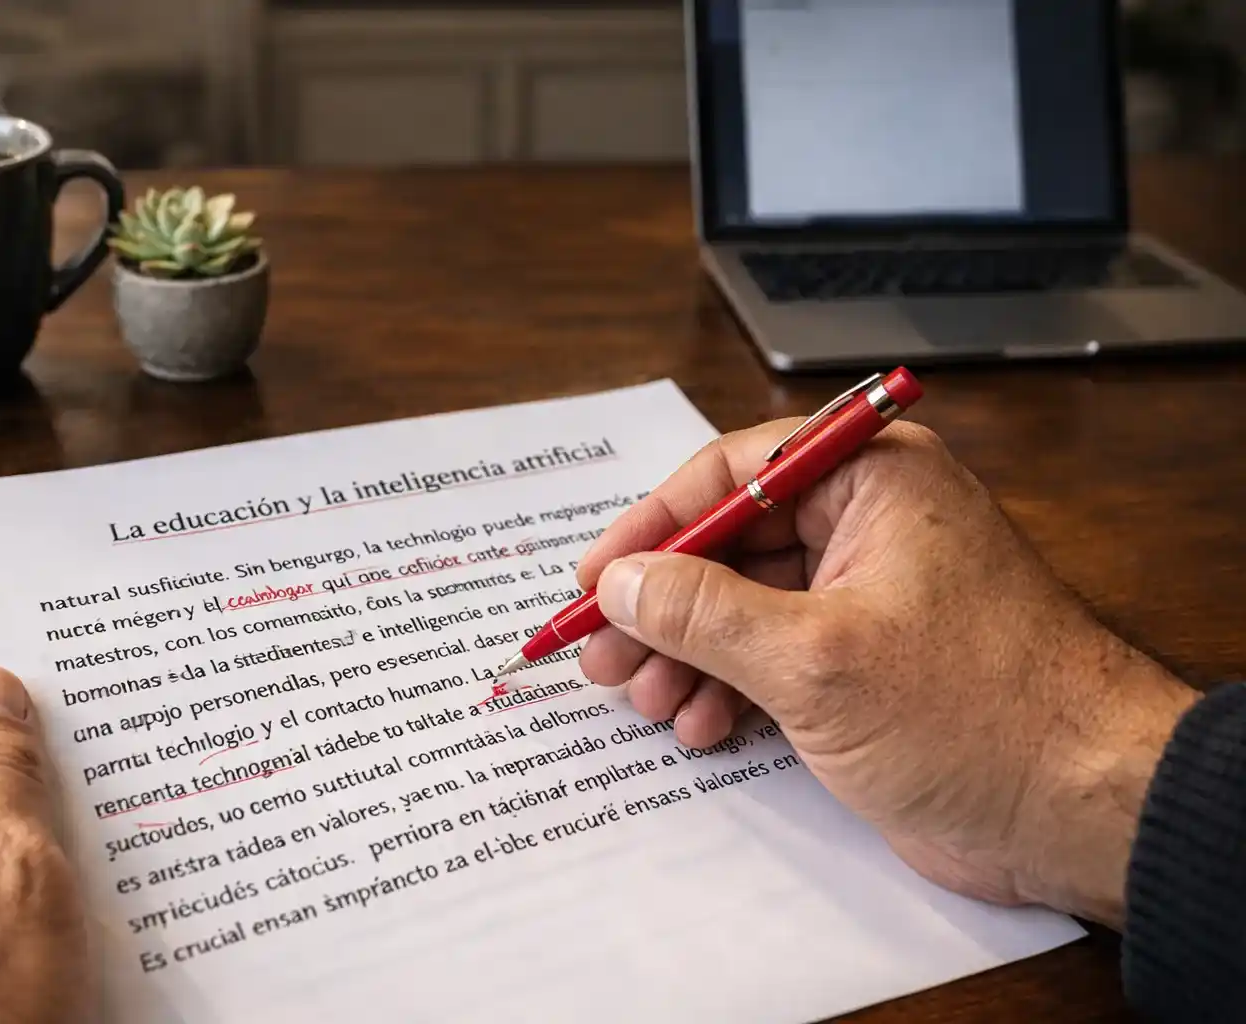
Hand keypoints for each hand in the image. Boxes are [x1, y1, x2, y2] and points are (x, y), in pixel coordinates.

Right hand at [575, 418, 1198, 927]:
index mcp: (874, 481)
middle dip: (661, 605)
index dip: (654, 524)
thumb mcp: (814, 658)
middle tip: (601, 651)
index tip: (596, 575)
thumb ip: (703, 613)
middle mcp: (871, 525)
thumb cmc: (980, 712)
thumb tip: (623, 582)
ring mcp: (868, 598)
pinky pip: (772, 657)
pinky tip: (702, 726)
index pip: (734, 473)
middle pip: (731, 545)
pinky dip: (728, 689)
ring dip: (686, 656)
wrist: (1080, 810)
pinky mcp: (868, 664)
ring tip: (643, 701)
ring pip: (743, 607)